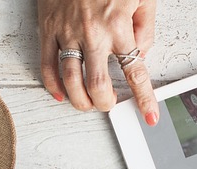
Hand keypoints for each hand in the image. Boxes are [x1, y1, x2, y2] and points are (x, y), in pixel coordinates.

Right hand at [38, 0, 159, 124]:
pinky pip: (47, 64)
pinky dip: (52, 84)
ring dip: (80, 100)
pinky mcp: (48, 27)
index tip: (149, 115)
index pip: (134, 71)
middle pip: (96, 85)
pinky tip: (62, 93)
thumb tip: (141, 52)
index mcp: (118, 25)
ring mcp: (67, 32)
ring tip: (87, 103)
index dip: (144, 98)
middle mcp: (92, 33)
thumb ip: (145, 26)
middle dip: (104, 103)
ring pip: (70, 80)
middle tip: (109, 104)